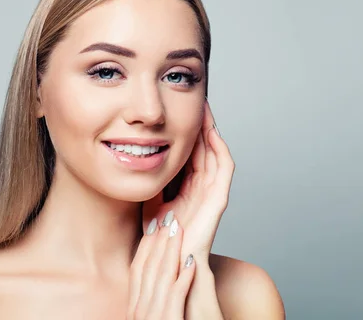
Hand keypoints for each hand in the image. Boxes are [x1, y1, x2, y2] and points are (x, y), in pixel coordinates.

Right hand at [127, 214, 195, 319]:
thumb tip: (157, 281)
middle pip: (147, 267)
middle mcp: (140, 311)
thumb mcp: (151, 318)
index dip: (145, 244)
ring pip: (161, 276)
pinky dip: (183, 276)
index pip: (137, 270)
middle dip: (157, 239)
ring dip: (170, 249)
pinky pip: (176, 295)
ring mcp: (154, 317)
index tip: (153, 224)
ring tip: (179, 228)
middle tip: (167, 216)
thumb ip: (151, 302)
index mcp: (134, 308)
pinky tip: (192, 260)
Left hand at [143, 99, 234, 261]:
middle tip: (196, 102)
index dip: (187, 131)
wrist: (167, 260)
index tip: (179, 111)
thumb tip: (139, 156)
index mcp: (188, 187)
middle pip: (205, 149)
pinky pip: (224, 167)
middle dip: (201, 125)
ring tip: (204, 110)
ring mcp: (212, 192)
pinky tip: (211, 131)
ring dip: (212, 131)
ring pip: (215, 153)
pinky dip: (219, 147)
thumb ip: (152, 180)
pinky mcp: (218, 199)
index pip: (191, 152)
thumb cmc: (157, 235)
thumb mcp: (149, 197)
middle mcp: (202, 187)